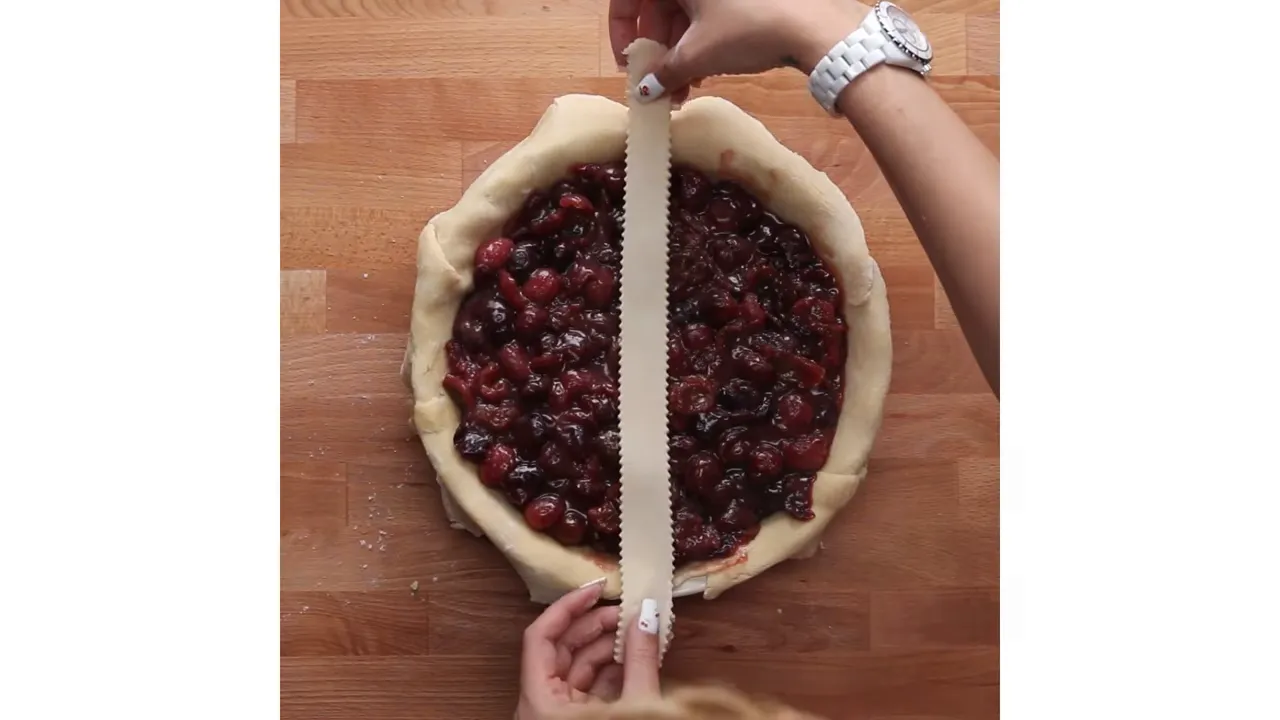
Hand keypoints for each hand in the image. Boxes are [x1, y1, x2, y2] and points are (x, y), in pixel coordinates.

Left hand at [516, 581, 662, 718]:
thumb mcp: (632, 707)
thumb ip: (640, 661)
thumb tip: (648, 616)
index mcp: (540, 699)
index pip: (541, 636)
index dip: (568, 607)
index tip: (596, 589)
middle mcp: (543, 703)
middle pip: (561, 648)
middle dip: (597, 626)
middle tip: (628, 611)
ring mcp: (561, 713)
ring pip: (579, 667)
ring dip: (610, 647)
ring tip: (641, 631)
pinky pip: (591, 687)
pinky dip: (614, 670)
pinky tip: (638, 657)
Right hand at [608, 0, 871, 99]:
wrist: (814, 24)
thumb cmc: (749, 27)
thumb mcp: (699, 54)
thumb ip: (664, 71)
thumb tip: (644, 92)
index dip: (622, 29)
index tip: (628, 63)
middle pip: (659, 4)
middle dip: (654, 47)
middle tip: (655, 84)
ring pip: (685, 11)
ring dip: (676, 51)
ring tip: (679, 90)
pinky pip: (708, 13)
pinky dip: (699, 41)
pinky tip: (701, 74)